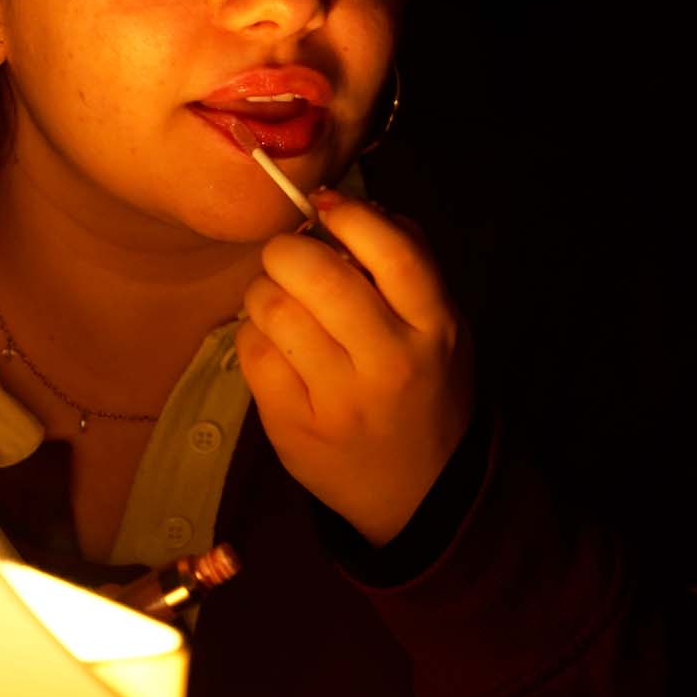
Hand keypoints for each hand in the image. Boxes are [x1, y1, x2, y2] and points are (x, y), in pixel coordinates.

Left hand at [235, 191, 474, 546]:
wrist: (423, 492)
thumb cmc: (427, 389)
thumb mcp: (443, 327)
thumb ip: (408, 265)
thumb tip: (348, 204)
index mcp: (434, 328)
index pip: (392, 252)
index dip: (350, 214)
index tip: (326, 206)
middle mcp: (389, 363)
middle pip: (318, 275)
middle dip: (289, 250)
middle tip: (288, 258)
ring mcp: (338, 400)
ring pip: (274, 309)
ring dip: (264, 290)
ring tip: (278, 300)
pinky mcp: (294, 427)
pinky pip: (253, 353)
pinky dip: (253, 333)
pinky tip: (273, 342)